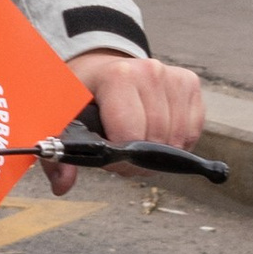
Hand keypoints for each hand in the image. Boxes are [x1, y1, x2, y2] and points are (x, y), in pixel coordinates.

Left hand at [50, 44, 204, 190]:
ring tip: (137, 143)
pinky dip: (177, 142)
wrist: (99, 69)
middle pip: (157, 140)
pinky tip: (156, 134)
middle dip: (139, 159)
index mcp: (117, 77)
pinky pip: (193, 130)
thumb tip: (63, 185)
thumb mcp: (62, 120)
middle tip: (122, 155)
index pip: (132, 135)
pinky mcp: (189, 83)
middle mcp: (149, 71)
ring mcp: (173, 76)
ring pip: (178, 138)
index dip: (120, 158)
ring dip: (159, 152)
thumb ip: (59, 155)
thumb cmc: (83, 96)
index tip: (108, 158)